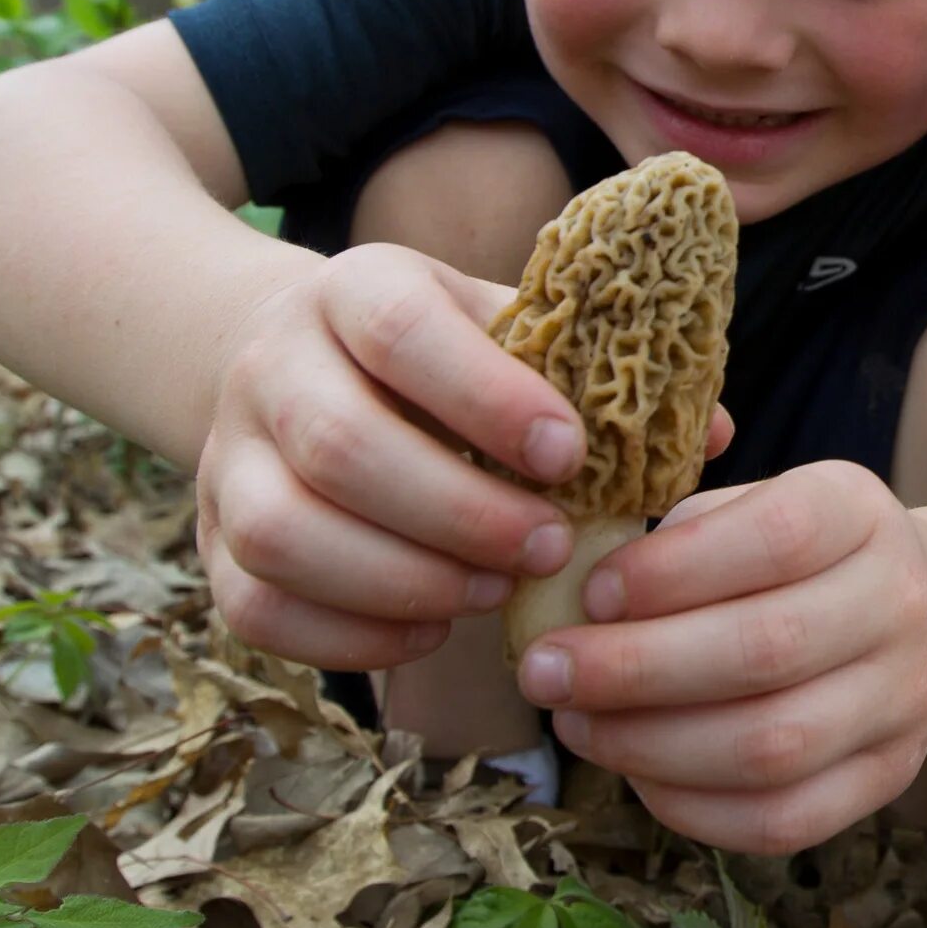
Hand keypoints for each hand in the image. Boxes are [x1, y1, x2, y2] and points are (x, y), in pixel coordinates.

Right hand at [194, 243, 587, 671]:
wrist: (288, 360)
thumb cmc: (430, 355)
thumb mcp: (496, 328)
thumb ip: (591, 377)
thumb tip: (714, 438)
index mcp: (352, 291)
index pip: (402, 332)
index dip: (487, 399)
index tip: (569, 453)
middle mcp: (272, 367)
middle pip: (340, 446)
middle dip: (459, 514)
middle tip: (548, 547)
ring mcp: (230, 459)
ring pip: (286, 535)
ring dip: (404, 581)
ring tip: (491, 593)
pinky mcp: (212, 542)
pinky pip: (258, 609)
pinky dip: (350, 636)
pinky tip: (429, 631)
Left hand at [524, 459, 926, 854]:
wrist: (916, 614)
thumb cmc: (791, 558)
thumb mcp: (748, 507)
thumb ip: (678, 538)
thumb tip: (581, 603)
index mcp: (858, 514)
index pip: (776, 537)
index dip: (670, 572)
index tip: (589, 595)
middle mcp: (901, 604)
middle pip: (768, 651)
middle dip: (634, 670)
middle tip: (544, 674)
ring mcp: (905, 700)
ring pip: (772, 748)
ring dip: (650, 745)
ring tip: (576, 724)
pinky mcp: (888, 777)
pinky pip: (784, 819)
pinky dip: (693, 807)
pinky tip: (636, 775)